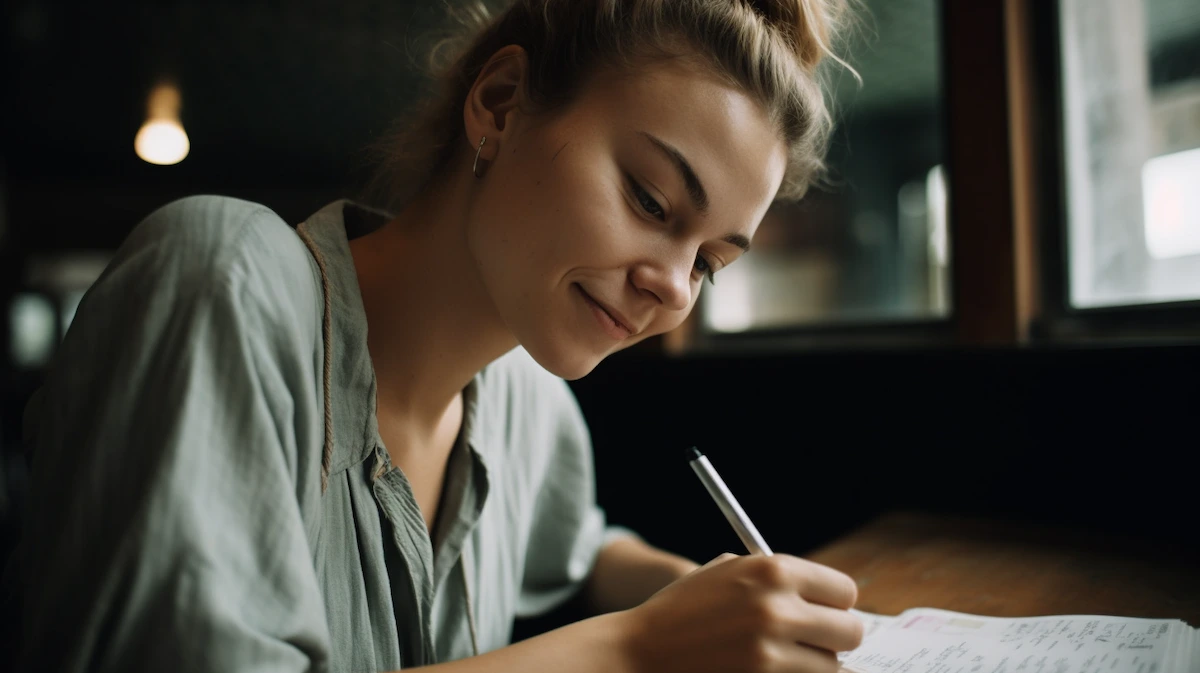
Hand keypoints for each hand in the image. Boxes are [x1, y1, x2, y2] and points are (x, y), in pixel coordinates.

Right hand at [618, 553, 862, 672]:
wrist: (641, 650)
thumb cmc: (684, 610)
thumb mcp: (728, 572)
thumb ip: (777, 578)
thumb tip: (828, 599)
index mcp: (773, 570)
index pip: (844, 591)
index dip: (836, 603)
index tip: (826, 612)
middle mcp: (777, 608)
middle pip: (849, 632)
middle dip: (834, 637)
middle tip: (814, 640)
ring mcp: (770, 652)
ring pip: (832, 667)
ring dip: (816, 665)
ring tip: (787, 658)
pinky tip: (774, 669)